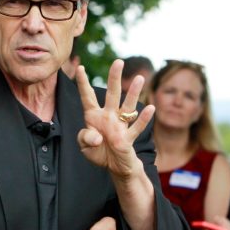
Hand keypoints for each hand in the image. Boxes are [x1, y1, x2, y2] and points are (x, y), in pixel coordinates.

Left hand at [75, 61, 154, 177]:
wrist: (114, 167)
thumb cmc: (98, 153)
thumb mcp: (84, 147)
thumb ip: (85, 138)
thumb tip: (97, 137)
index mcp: (94, 117)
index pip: (88, 98)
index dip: (83, 84)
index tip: (80, 68)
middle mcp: (108, 117)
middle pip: (112, 95)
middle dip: (114, 78)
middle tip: (118, 62)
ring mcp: (119, 127)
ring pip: (127, 107)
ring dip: (133, 93)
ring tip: (140, 78)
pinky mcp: (127, 139)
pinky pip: (136, 127)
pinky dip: (143, 119)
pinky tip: (149, 108)